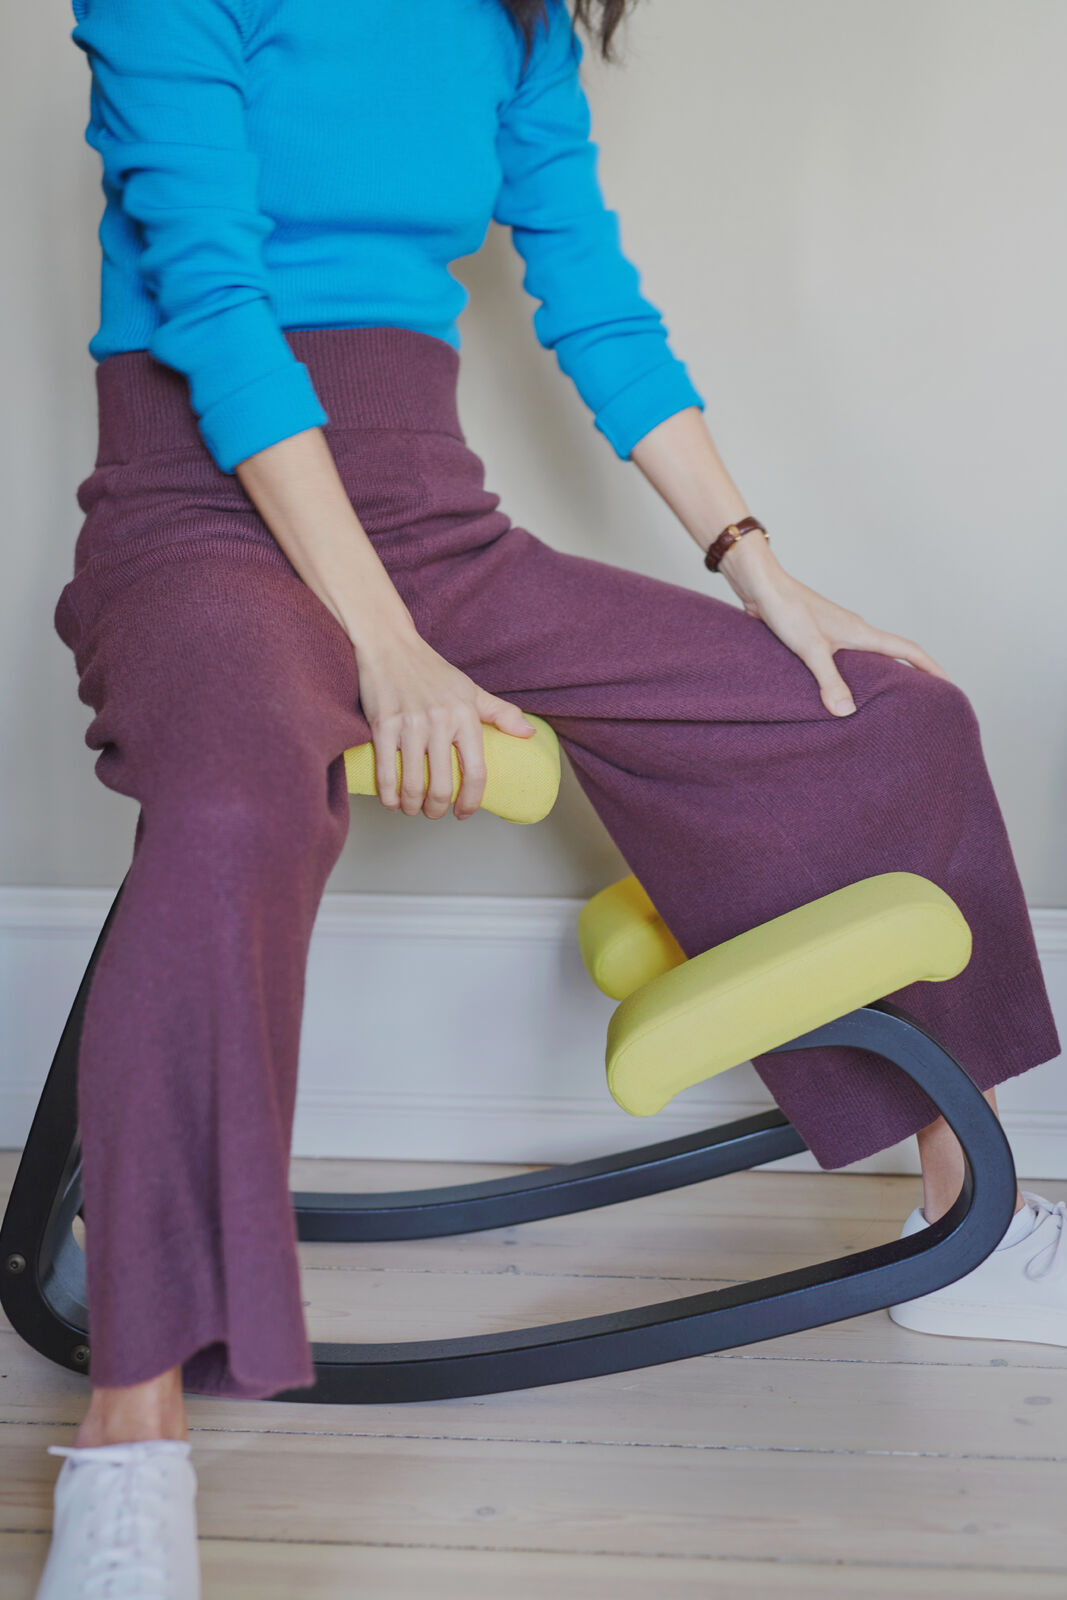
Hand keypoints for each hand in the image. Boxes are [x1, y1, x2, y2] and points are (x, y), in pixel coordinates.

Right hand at [353, 620, 535, 818]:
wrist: (391, 645)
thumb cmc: (432, 671)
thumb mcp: (472, 690)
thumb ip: (502, 713)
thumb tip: (529, 733)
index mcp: (465, 716)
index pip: (476, 771)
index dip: (471, 800)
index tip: (465, 812)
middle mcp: (440, 722)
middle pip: (442, 785)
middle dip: (438, 809)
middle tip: (435, 813)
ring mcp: (410, 724)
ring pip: (413, 784)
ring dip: (412, 806)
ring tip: (412, 809)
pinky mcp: (383, 725)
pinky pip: (386, 771)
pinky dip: (388, 795)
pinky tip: (391, 802)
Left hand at [718, 534, 949, 715]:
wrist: (760, 587)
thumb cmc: (787, 610)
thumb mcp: (810, 649)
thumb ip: (829, 680)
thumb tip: (848, 712)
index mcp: (860, 632)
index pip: (906, 649)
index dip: (929, 666)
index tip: (947, 683)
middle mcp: (853, 631)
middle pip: (890, 654)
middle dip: (907, 675)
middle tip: (919, 699)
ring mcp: (835, 632)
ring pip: (864, 658)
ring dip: (876, 675)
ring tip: (881, 702)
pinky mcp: (815, 636)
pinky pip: (841, 659)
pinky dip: (847, 675)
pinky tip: (836, 690)